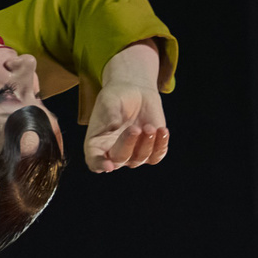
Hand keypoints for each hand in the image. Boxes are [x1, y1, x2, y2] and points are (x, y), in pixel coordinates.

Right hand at [83, 41, 169, 172]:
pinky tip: (162, 130)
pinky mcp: (150, 150)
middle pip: (119, 159)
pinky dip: (161, 144)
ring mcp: (132, 154)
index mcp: (96, 144)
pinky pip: (156, 155)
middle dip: (128, 144)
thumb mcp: (109, 101)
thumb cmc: (116, 97)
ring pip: (139, 158)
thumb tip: (114, 127)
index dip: (100, 165)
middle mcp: (113, 153)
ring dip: (146, 143)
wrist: (134, 91)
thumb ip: (110, 114)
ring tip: (149, 126)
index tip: (108, 166)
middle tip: (135, 128)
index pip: (94, 161)